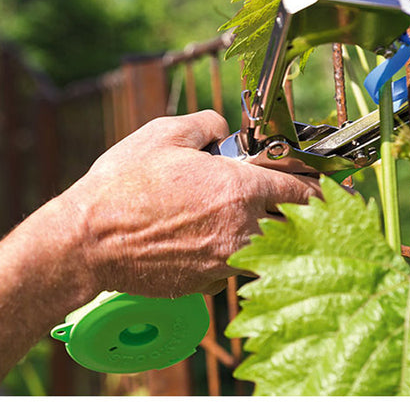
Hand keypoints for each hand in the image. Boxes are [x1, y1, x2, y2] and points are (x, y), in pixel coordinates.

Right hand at [59, 110, 321, 298]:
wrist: (88, 240)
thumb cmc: (123, 184)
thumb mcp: (164, 134)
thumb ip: (207, 124)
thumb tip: (223, 130)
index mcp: (239, 190)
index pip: (304, 192)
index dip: (317, 186)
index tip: (321, 186)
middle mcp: (242, 232)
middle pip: (296, 228)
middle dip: (299, 214)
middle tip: (291, 201)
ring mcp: (225, 263)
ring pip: (269, 252)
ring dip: (270, 236)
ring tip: (249, 219)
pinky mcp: (205, 284)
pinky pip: (236, 269)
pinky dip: (236, 255)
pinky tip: (211, 240)